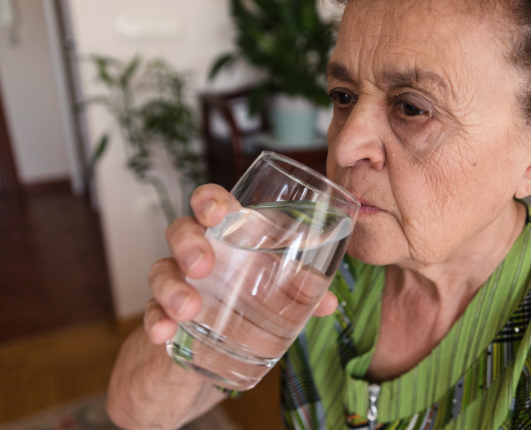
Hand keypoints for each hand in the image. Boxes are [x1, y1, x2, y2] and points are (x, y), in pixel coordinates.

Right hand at [144, 183, 338, 344]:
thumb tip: (329, 302)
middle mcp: (199, 255)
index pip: (212, 205)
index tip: (218, 211)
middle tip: (203, 265)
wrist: (209, 355)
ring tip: (187, 308)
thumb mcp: (278, 296)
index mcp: (230, 239)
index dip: (210, 200)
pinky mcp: (164, 316)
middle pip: (181, 230)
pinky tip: (163, 331)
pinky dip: (156, 320)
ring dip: (172, 286)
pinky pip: (152, 312)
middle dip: (188, 242)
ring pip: (161, 270)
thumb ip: (302, 293)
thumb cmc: (247, 304)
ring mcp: (178, 284)